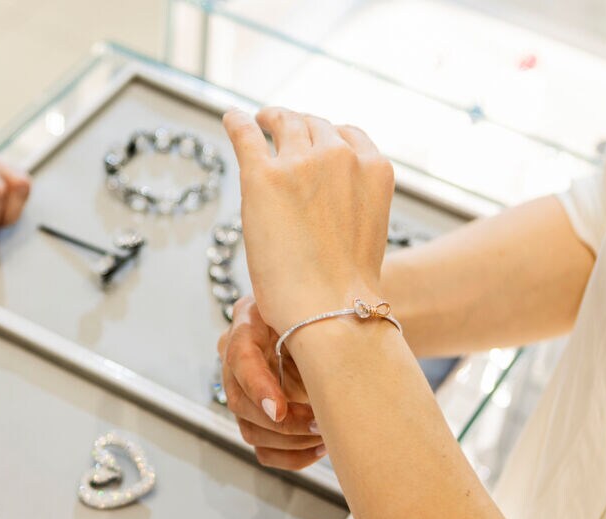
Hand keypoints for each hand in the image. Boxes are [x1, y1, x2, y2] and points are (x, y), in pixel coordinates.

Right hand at [217, 297, 323, 469]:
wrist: (315, 321)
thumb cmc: (316, 311)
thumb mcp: (315, 309)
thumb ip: (317, 330)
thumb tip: (342, 361)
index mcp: (247, 324)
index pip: (241, 359)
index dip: (258, 387)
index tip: (280, 410)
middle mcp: (235, 361)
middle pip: (241, 403)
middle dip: (283, 424)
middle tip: (319, 425)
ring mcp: (242, 392)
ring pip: (250, 431)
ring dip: (291, 442)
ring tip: (326, 436)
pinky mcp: (254, 418)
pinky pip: (264, 450)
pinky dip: (292, 456)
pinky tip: (320, 447)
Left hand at [222, 108, 394, 333]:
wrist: (330, 310)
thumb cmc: (345, 290)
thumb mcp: (365, 232)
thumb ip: (349, 204)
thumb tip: (321, 208)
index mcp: (374, 169)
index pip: (348, 135)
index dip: (326, 136)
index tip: (312, 141)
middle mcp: (340, 156)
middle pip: (314, 125)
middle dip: (297, 126)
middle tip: (280, 128)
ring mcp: (300, 163)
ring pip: (284, 123)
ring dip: (271, 120)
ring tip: (259, 122)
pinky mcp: (263, 176)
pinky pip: (246, 134)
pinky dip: (237, 123)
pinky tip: (231, 120)